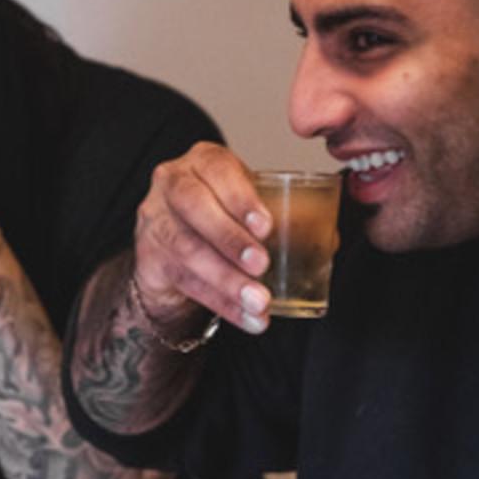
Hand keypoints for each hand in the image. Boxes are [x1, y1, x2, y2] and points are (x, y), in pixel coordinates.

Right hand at [133, 142, 272, 333]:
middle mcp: (172, 182)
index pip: (217, 169)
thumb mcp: (249, 207)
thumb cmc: (223, 218)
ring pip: (187, 249)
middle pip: (194, 205)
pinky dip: (221, 303)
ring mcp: (155, 219)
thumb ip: (286, 216)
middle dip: (230, 237)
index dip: (240, 198)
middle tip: (262, 265)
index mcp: (203, 161)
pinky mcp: (148, 257)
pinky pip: (185, 282)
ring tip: (259, 301)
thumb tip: (330, 238)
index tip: (267, 226)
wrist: (177, 251)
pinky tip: (247, 318)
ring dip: (227, 280)